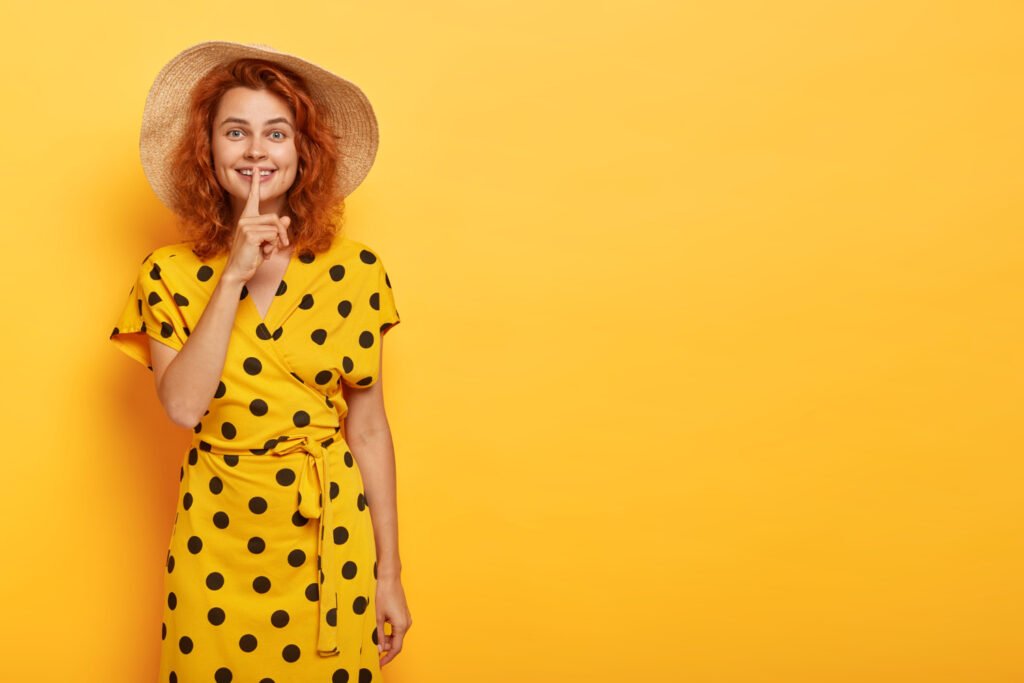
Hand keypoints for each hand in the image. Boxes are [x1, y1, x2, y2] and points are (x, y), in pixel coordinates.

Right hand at [222, 168, 290, 283]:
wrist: (238, 271)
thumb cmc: (251, 256)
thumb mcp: (266, 242)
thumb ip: (275, 230)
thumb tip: (286, 218)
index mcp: (247, 218)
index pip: (253, 198)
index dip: (255, 184)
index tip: (257, 170)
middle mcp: (245, 219)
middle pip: (275, 218)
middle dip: (282, 233)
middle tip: (280, 245)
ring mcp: (246, 226)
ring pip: (275, 228)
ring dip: (277, 242)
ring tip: (267, 251)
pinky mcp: (250, 234)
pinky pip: (273, 236)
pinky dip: (272, 247)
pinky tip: (262, 254)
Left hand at [376, 576, 411, 665]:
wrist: (390, 579)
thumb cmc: (384, 595)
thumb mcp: (378, 617)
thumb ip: (379, 635)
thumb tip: (379, 648)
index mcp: (401, 625)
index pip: (396, 648)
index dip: (388, 657)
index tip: (380, 662)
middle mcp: (407, 623)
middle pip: (396, 642)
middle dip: (385, 646)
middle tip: (373, 646)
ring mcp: (407, 619)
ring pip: (397, 635)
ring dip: (387, 639)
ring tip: (375, 636)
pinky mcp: (404, 615)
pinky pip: (398, 629)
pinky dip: (390, 632)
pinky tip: (381, 629)